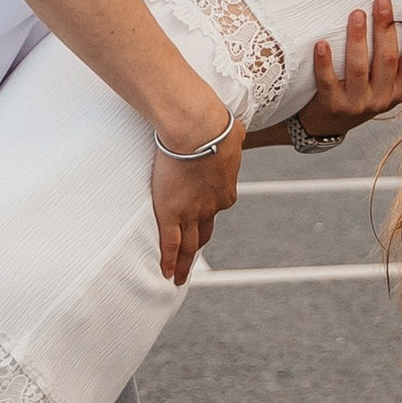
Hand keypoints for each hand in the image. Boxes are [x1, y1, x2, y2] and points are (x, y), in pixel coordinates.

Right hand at [149, 126, 242, 287]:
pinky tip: (166, 273)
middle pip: (204, 234)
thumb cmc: (214, 125)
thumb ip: (232, 137)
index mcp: (225, 192)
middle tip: (191, 262)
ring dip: (184, 264)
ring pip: (189, 246)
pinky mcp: (171, 213)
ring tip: (178, 277)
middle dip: (198, 249)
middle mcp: (212, 208)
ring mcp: (192, 213)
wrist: (197, 129)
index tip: (201, 219)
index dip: (208, 215)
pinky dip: (169, 261)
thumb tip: (235, 129)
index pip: (216, 207)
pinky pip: (170, 244)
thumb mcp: (231, 133)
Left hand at [293, 0, 401, 137]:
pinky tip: (322, 43)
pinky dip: (325, 62)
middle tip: (381, 1)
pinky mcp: (332, 105)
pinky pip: (328, 81)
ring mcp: (356, 103)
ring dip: (358, 39)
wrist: (329, 124)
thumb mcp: (391, 91)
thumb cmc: (362, 96)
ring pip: (359, 68)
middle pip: (387, 60)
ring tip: (356, 13)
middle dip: (385, 28)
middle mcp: (382, 98)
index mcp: (401, 90)